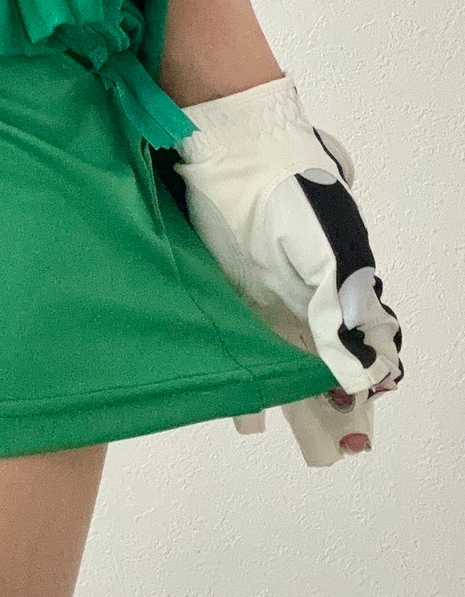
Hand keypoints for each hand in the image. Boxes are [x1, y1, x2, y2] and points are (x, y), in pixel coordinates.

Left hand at [174, 74, 403, 465]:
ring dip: (291, 397)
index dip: (366, 388)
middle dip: (333, 406)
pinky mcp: (229, 287)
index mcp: (345, 285)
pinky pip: (244, 342)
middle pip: (329, 362)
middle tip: (329, 452)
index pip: (367, 348)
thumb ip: (340, 308)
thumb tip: (361, 373)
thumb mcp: (323, 249)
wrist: (229, 144)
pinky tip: (241, 406)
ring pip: (287, 358)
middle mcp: (310, 294)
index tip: (354, 423)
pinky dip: (246, 375)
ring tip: (291, 438)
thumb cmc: (286, 190)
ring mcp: (269, 292)